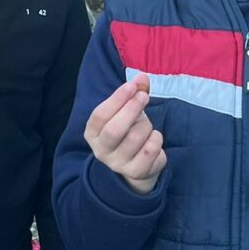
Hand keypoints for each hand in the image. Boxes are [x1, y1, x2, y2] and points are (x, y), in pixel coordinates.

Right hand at [85, 74, 166, 193]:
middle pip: (114, 129)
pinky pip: (151, 149)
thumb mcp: (127, 111)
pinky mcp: (136, 171)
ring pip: (136, 137)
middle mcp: (101, 150)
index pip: (100, 115)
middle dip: (131, 109)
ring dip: (147, 125)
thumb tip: (142, 77)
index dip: (117, 99)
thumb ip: (134, 94)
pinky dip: (156, 138)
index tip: (132, 86)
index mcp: (92, 133)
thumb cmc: (129, 132)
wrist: (137, 165)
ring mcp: (117, 164)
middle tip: (144, 97)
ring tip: (147, 126)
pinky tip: (153, 139)